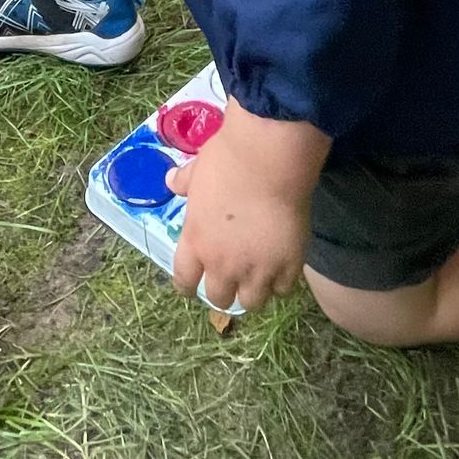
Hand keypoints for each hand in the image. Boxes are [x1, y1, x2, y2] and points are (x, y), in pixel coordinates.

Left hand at [168, 105, 323, 311]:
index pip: (184, 280)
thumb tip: (170, 180)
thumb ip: (183, 182)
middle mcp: (223, 263)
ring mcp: (257, 268)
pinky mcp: (288, 265)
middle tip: (233, 278)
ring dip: (254, 291)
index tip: (192, 286)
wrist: (269, 157)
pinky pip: (283, 289)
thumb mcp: (197, 170)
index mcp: (196, 241)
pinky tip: (283, 266)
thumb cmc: (227, 159)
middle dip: (225, 291)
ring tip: (260, 277)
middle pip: (220, 298)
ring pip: (252, 302)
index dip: (188, 286)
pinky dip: (282, 281)